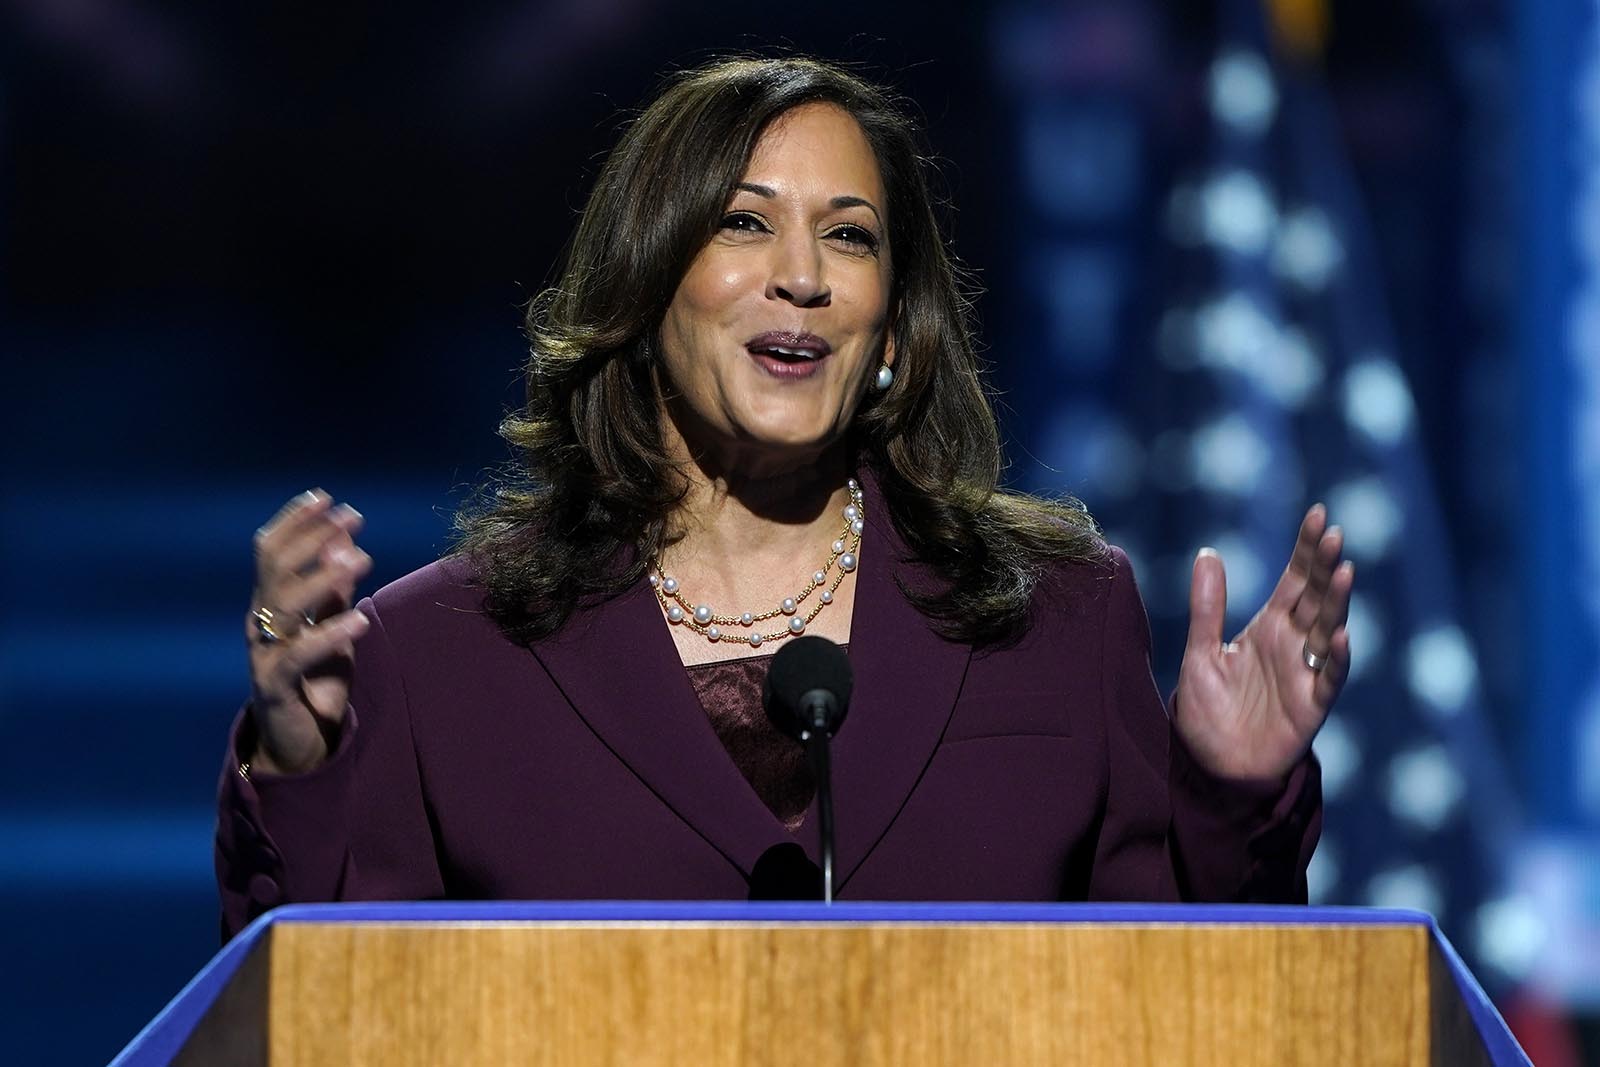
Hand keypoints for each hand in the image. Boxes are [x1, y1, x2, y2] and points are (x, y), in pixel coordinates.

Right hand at [245, 489, 371, 774]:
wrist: (301, 740)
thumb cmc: (315, 678)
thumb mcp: (330, 625)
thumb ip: (334, 586)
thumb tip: (343, 537)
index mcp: (269, 603)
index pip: (269, 550)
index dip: (295, 521)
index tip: (327, 497)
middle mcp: (260, 622)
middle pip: (274, 568)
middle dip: (311, 537)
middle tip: (351, 517)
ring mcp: (264, 653)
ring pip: (285, 606)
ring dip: (325, 578)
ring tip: (363, 560)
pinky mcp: (275, 686)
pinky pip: (299, 655)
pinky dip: (332, 633)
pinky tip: (362, 619)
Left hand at [1172, 504, 1352, 781]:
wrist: (1212, 765)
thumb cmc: (1208, 710)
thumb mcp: (1200, 652)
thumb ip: (1207, 607)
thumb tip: (1209, 552)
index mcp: (1269, 627)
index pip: (1295, 579)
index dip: (1307, 549)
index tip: (1318, 514)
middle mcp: (1294, 645)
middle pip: (1316, 597)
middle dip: (1325, 566)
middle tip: (1333, 533)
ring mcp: (1305, 673)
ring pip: (1328, 629)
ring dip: (1337, 602)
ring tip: (1343, 570)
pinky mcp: (1310, 706)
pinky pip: (1328, 677)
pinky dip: (1335, 656)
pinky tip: (1338, 633)